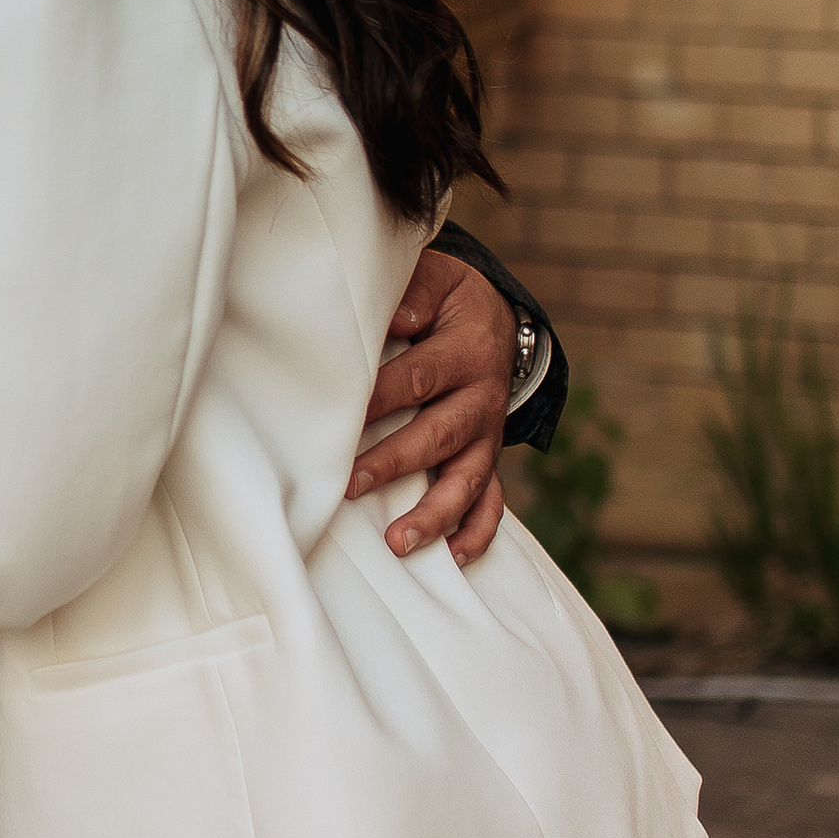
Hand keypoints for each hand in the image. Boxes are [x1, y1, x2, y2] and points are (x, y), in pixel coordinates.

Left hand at [348, 245, 517, 564]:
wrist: (499, 321)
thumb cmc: (449, 302)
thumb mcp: (440, 280)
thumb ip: (416, 292)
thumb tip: (397, 315)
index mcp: (466, 350)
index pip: (419, 377)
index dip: (380, 398)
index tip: (340, 417)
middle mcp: (481, 398)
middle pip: (438, 435)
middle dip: (394, 462)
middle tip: (350, 483)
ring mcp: (487, 434)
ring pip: (466, 480)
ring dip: (434, 513)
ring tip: (399, 541)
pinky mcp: (488, 457)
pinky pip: (492, 501)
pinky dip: (477, 531)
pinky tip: (455, 557)